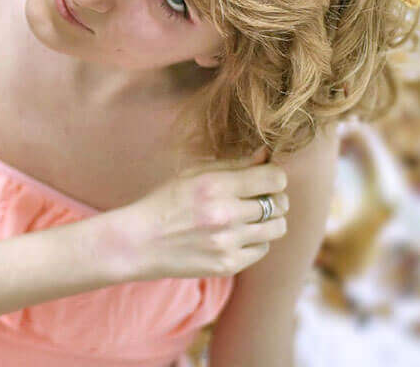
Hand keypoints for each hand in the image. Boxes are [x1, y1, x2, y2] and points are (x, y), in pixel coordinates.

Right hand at [99, 145, 288, 281]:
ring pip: (277, 228)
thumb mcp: (193, 174)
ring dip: (269, 220)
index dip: (275, 176)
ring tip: (250, 217)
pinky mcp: (228, 265)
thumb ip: (233, 165)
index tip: (266, 178)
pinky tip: (236, 235)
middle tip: (257, 198)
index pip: (274, 178)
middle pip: (280, 203)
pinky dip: (255, 241)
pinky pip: (262, 249)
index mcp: (215, 185)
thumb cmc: (165, 202)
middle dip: (274, 197)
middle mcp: (225, 215)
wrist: (139, 243)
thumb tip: (267, 155)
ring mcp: (228, 243)